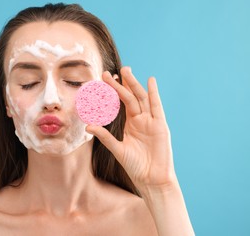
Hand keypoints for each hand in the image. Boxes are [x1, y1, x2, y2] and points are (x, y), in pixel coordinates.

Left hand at [86, 67, 176, 193]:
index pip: (122, 103)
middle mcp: (141, 119)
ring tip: (126, 71)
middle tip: (109, 72)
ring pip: (141, 98)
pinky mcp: (160, 125)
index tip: (104, 80)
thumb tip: (88, 125)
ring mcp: (151, 121)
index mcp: (131, 124)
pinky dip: (153, 93)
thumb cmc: (136, 166)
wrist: (152, 179)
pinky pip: (156, 106)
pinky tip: (150, 81)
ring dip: (134, 84)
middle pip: (130, 97)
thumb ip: (105, 136)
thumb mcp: (118, 149)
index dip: (114, 91)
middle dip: (121, 84)